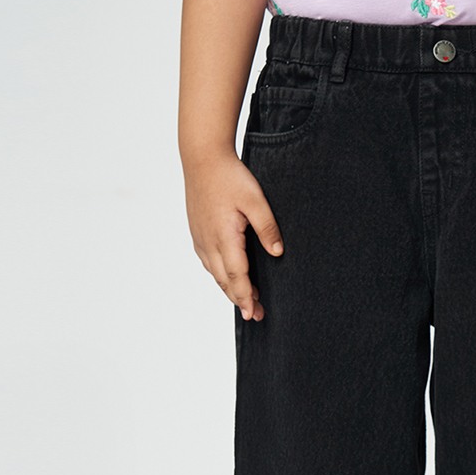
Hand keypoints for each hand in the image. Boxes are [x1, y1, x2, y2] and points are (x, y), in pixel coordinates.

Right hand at [183, 151, 284, 320]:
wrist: (202, 159)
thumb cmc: (230, 177)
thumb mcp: (256, 200)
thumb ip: (267, 228)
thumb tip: (278, 253)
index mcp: (224, 236)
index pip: (236, 276)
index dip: (245, 296)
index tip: (252, 313)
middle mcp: (208, 242)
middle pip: (224, 280)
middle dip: (240, 299)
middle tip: (255, 315)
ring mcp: (200, 238)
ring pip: (215, 273)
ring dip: (230, 289)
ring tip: (246, 301)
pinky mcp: (197, 233)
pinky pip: (209, 262)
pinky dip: (220, 275)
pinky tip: (229, 278)